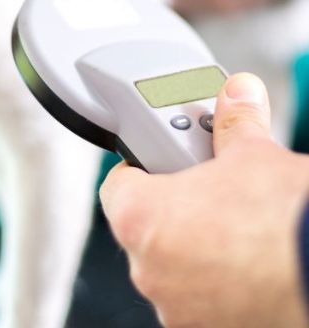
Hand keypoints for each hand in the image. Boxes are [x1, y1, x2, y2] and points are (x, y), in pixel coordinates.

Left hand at [100, 73, 308, 327]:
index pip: (117, 184)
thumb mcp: (254, 154)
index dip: (139, 167)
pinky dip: (217, 281)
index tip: (160, 161)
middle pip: (145, 226)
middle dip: (174, 206)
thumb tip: (236, 94)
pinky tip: (251, 265)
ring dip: (195, 247)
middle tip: (208, 193)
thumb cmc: (284, 219)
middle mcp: (148, 270)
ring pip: (173, 265)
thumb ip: (234, 121)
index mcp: (139, 217)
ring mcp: (178, 309)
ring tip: (237, 229)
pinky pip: (200, 298)